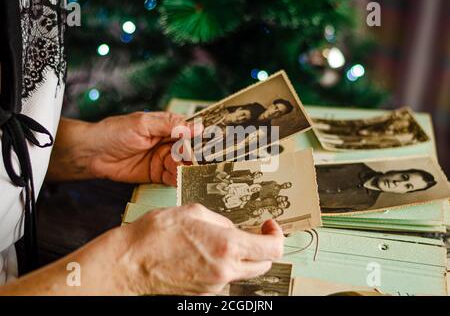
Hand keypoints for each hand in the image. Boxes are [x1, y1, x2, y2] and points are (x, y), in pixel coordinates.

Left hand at [86, 112, 194, 185]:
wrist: (93, 154)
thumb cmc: (115, 132)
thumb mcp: (144, 124)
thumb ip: (171, 126)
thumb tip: (198, 126)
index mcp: (168, 126)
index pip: (191, 130)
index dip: (202, 137)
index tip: (213, 143)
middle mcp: (169, 142)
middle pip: (190, 150)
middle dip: (195, 156)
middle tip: (199, 161)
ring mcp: (164, 159)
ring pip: (183, 165)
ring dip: (186, 169)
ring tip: (185, 171)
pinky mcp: (157, 174)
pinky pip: (173, 178)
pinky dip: (178, 180)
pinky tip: (180, 180)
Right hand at [118, 204, 283, 294]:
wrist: (128, 266)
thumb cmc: (153, 237)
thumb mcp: (192, 212)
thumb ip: (220, 220)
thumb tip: (232, 227)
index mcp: (226, 246)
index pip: (272, 249)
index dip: (277, 236)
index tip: (269, 227)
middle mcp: (225, 270)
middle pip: (263, 264)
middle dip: (263, 247)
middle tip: (253, 233)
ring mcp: (214, 285)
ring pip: (243, 272)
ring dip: (241, 257)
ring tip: (217, 241)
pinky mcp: (203, 293)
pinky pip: (223, 278)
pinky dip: (223, 266)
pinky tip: (203, 254)